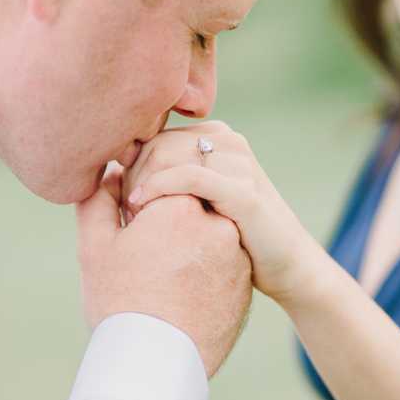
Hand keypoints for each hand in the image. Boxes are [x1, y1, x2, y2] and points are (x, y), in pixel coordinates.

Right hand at [77, 161, 251, 377]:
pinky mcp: (245, 280)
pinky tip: (181, 291)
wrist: (157, 365)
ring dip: (187, 242)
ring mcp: (236, 253)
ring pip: (206, 233)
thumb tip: (110, 173)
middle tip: (145, 254)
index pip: (163, 179)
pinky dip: (204, 267)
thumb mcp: (96, 248)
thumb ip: (99, 201)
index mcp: (182, 205)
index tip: (130, 225)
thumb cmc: (120, 304)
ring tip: (162, 277)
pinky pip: (222, 260)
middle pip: (188, 205)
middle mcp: (218, 223)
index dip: (141, 201)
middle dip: (166, 220)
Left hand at [121, 121, 323, 300]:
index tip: (122, 202)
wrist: (287, 264)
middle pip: (155, 142)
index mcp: (217, 135)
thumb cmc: (237, 236)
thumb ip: (171, 176)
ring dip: (139, 184)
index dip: (129, 166)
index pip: (153, 135)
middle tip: (123, 213)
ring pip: (165, 154)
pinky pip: (188, 176)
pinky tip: (142, 207)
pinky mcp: (242, 189)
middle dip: (131, 176)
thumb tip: (113, 172)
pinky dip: (158, 188)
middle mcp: (229, 140)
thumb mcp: (200, 198)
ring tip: (133, 217)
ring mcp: (238, 161)